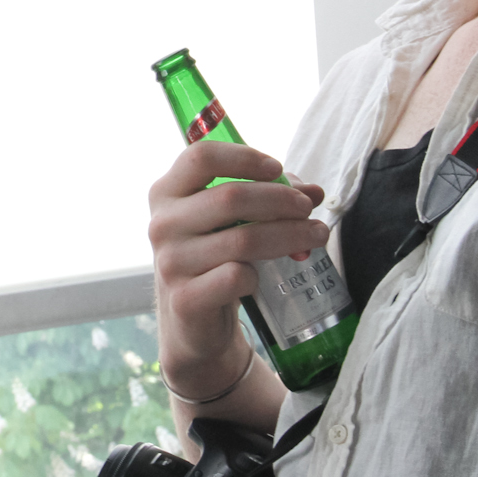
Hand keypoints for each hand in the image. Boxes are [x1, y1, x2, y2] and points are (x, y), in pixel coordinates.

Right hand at [147, 139, 326, 394]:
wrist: (191, 318)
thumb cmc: (214, 256)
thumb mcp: (232, 220)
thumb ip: (269, 197)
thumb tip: (315, 192)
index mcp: (167, 193)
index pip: (201, 157)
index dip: (244, 157)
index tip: (277, 169)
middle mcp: (162, 224)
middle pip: (230, 197)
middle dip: (281, 200)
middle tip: (307, 209)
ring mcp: (171, 262)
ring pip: (243, 239)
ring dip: (289, 236)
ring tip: (315, 236)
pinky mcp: (185, 298)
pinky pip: (236, 276)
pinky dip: (259, 274)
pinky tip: (263, 277)